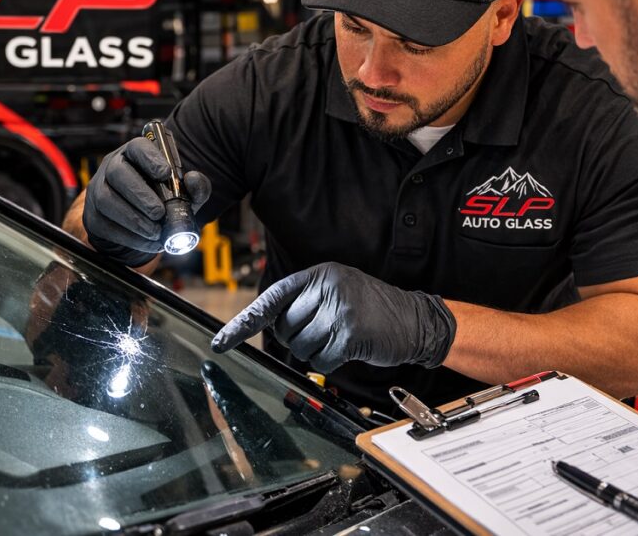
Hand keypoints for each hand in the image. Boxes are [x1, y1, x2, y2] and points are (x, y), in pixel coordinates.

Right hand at [83, 136, 210, 266]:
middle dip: (140, 194)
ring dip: (134, 219)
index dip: (150, 158)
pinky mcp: (93, 217)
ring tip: (155, 231)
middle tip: (159, 212)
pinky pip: (106, 225)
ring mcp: (98, 191)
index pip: (137, 147)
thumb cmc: (164, 200)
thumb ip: (196, 187)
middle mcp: (112, 168)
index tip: (166, 173)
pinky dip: (129, 237)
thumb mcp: (185, 193)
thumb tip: (193, 180)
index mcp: (135, 155)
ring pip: (107, 200)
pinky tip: (147, 242)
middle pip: (118, 172)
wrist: (141, 225)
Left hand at [210, 262, 455, 371]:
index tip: (222, 342)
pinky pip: (321, 362)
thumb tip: (267, 324)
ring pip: (300, 347)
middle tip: (325, 331)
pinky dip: (331, 363)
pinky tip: (349, 349)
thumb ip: (304, 301)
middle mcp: (327, 288)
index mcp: (319, 275)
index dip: (244, 323)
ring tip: (340, 337)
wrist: (415, 319)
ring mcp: (340, 311)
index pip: (272, 299)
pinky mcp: (350, 336)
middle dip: (299, 337)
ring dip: (317, 351)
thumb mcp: (337, 290)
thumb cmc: (371, 308)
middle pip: (284, 329)